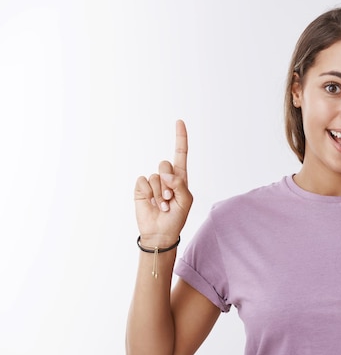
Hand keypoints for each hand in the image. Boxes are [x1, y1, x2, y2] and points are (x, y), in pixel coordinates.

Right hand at [134, 120, 192, 245]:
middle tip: (170, 199)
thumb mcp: (186, 201)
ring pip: (155, 177)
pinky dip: (149, 194)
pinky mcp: (141, 189)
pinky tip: (151, 204)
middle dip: (169, 183)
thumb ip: (180, 184)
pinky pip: (144, 182)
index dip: (180, 137)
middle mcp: (166, 177)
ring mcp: (153, 183)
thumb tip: (166, 173)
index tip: (179, 122)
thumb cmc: (176, 218)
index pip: (180, 154)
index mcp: (180, 178)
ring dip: (160, 194)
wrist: (160, 232)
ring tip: (163, 205)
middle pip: (165, 164)